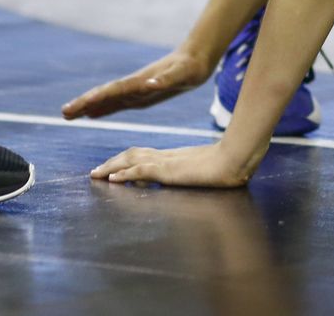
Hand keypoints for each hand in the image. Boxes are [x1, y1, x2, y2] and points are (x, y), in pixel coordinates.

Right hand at [63, 49, 212, 119]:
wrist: (197, 58)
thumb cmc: (191, 67)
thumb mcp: (182, 74)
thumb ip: (166, 79)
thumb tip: (148, 84)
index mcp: (141, 82)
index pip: (114, 91)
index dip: (96, 99)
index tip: (78, 106)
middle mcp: (134, 85)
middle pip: (105, 94)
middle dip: (84, 103)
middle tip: (64, 114)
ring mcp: (136, 89)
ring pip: (107, 99)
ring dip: (88, 107)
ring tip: (69, 115)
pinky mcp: (141, 93)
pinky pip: (118, 102)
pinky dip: (104, 108)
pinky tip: (92, 114)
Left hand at [91, 141, 257, 187]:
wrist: (239, 158)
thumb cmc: (231, 164)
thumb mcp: (209, 170)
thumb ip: (196, 173)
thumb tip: (192, 177)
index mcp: (176, 156)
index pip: (145, 155)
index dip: (126, 160)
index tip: (112, 169)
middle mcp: (169, 156)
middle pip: (133, 154)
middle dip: (112, 162)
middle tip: (95, 171)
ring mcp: (168, 162)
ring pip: (132, 159)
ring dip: (111, 166)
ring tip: (96, 174)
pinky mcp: (170, 170)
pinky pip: (142, 170)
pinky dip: (124, 173)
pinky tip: (112, 179)